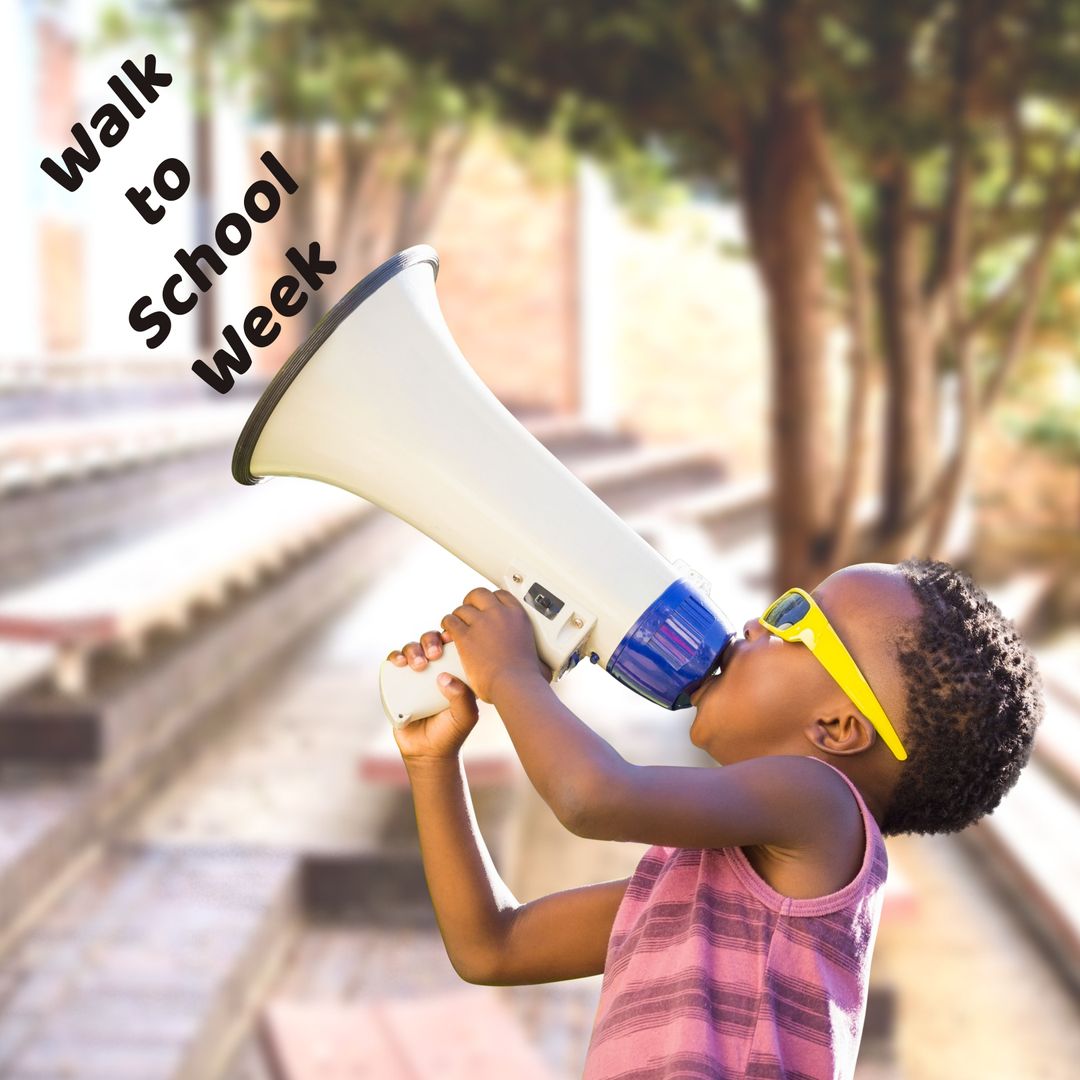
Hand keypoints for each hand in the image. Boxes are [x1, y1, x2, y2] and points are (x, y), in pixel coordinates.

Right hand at [386, 628, 478, 763]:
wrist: (427, 752)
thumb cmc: (451, 732)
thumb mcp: (465, 716)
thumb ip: (462, 698)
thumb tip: (444, 677)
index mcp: (454, 669)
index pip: (451, 644)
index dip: (449, 635)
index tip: (448, 640)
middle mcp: (434, 668)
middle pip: (429, 641)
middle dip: (430, 640)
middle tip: (434, 654)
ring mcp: (414, 675)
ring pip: (411, 649)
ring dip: (412, 648)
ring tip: (417, 663)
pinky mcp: (397, 683)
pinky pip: (393, 663)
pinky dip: (395, 657)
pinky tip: (399, 662)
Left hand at [441, 587, 552, 703]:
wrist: (515, 685)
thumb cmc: (527, 677)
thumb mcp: (538, 658)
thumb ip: (537, 658)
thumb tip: (546, 669)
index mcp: (518, 615)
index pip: (501, 595)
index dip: (491, 600)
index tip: (487, 608)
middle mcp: (499, 614)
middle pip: (479, 594)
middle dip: (472, 602)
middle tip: (469, 613)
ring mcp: (481, 623)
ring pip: (462, 608)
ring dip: (458, 617)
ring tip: (457, 625)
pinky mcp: (465, 636)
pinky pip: (450, 621)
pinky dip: (448, 626)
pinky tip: (449, 634)